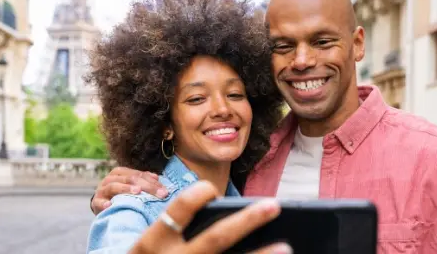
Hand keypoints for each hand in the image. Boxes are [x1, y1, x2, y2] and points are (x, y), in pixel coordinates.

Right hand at [91, 167, 168, 213]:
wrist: (100, 204)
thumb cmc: (119, 195)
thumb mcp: (130, 186)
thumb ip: (142, 180)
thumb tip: (157, 178)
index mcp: (120, 173)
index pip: (138, 175)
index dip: (152, 182)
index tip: (165, 191)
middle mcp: (110, 178)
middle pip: (129, 179)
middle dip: (146, 186)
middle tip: (159, 194)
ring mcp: (102, 190)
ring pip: (114, 186)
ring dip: (125, 188)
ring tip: (137, 192)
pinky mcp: (95, 202)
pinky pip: (99, 202)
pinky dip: (104, 203)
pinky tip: (109, 205)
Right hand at [129, 181, 291, 253]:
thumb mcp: (150, 250)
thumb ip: (176, 232)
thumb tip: (228, 216)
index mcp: (152, 244)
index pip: (178, 209)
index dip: (197, 194)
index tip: (212, 189)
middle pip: (216, 238)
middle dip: (247, 220)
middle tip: (274, 205)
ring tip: (285, 247)